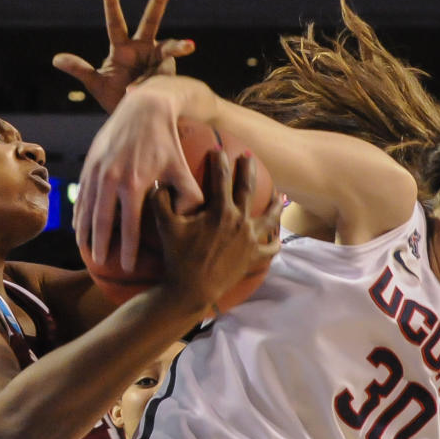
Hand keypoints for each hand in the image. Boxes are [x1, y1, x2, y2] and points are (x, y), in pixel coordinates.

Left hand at [52, 0, 193, 112]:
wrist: (135, 115)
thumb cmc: (115, 97)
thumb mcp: (96, 84)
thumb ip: (80, 70)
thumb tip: (55, 59)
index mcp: (123, 48)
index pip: (115, 23)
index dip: (112, 4)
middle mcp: (143, 48)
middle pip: (151, 20)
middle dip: (159, 1)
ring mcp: (158, 60)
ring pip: (171, 47)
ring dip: (180, 46)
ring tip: (189, 46)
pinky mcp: (168, 76)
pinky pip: (163, 78)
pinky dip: (153, 85)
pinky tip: (140, 91)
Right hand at [75, 79, 206, 271]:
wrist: (144, 107)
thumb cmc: (168, 141)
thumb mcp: (181, 168)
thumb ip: (189, 196)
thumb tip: (189, 222)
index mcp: (135, 183)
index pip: (129, 226)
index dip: (127, 250)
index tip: (128, 268)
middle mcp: (111, 178)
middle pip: (101, 222)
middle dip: (101, 246)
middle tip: (101, 265)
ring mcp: (97, 170)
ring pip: (86, 209)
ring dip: (84, 232)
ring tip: (87, 252)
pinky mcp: (89, 163)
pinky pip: (81, 194)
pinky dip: (79, 213)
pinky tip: (79, 227)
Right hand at [150, 151, 280, 310]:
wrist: (191, 289)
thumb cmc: (178, 257)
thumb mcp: (165, 226)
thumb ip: (160, 200)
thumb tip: (159, 182)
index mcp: (220, 210)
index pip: (221, 178)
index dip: (219, 162)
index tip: (219, 149)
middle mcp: (240, 221)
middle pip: (247, 189)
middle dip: (248, 170)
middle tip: (250, 156)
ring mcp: (250, 240)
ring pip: (268, 217)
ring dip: (275, 204)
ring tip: (280, 195)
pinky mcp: (253, 258)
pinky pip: (269, 249)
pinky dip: (275, 243)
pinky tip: (277, 239)